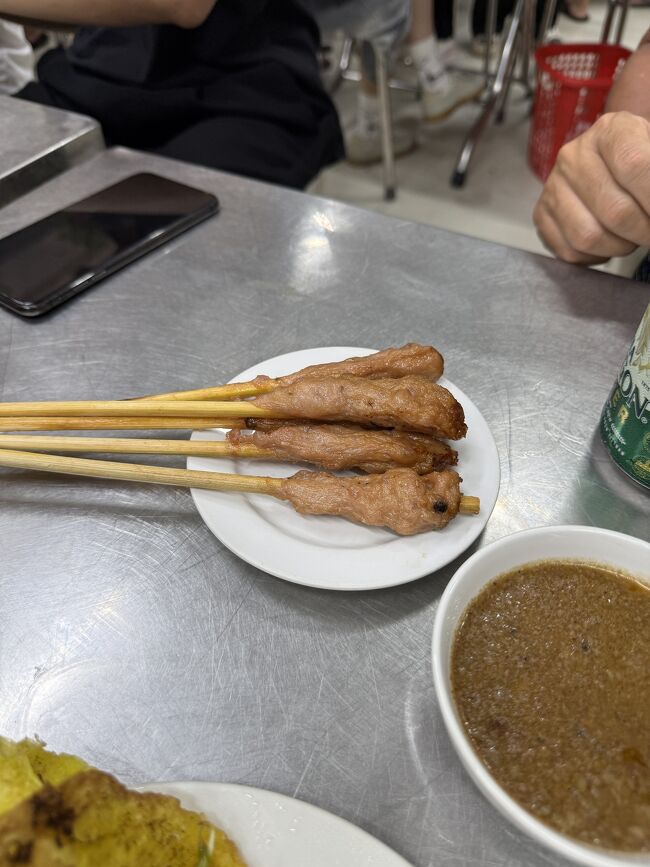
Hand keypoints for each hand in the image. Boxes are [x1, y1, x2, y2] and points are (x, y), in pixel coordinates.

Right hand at [533, 111, 649, 264]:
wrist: (610, 162)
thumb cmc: (639, 160)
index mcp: (610, 131)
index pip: (636, 165)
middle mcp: (574, 156)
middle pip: (615, 211)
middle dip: (644, 231)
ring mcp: (553, 187)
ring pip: (589, 237)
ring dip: (620, 246)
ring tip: (632, 236)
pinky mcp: (542, 214)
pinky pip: (570, 251)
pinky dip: (596, 255)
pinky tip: (609, 241)